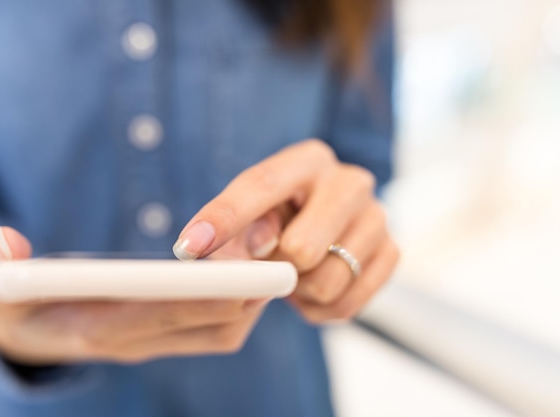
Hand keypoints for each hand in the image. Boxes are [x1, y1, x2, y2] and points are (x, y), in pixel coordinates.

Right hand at [0, 227, 268, 364]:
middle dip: (244, 289)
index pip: (161, 315)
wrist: (36, 336)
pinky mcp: (170, 337)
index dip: (202, 292)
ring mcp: (158, 343)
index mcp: (100, 330)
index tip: (240, 266)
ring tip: (269, 251)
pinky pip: (221, 328)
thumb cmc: (19, 307)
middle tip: (272, 248)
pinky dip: (243, 302)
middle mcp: (138, 343)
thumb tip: (7, 242)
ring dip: (252, 295)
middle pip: (209, 324)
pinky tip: (252, 268)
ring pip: (225, 329)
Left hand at [173, 139, 398, 322]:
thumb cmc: (276, 219)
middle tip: (271, 266)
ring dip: (299, 291)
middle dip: (277, 268)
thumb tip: (222, 247)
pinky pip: (347, 303)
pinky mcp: (392, 252)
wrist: (322, 230)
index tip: (188, 248)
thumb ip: (234, 225)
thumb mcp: (249, 214)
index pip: (260, 187)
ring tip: (293, 276)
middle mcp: (350, 181)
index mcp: (308, 160)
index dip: (222, 219)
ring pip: (325, 281)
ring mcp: (377, 216)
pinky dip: (321, 309)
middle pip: (302, 248)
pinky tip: (312, 291)